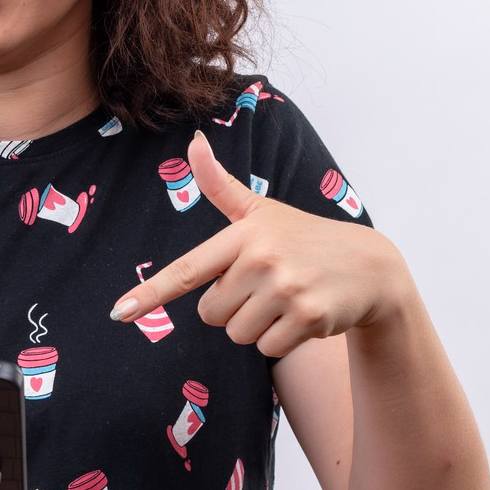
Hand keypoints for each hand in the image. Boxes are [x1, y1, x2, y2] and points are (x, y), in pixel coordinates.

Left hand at [108, 128, 405, 356]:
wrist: (370, 267)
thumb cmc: (304, 237)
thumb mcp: (261, 210)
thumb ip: (220, 185)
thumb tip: (193, 141)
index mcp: (243, 234)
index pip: (187, 270)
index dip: (150, 294)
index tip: (119, 313)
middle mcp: (262, 259)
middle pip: (210, 314)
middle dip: (233, 308)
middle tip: (266, 286)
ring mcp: (286, 289)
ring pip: (238, 334)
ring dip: (258, 326)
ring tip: (286, 299)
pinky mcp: (308, 318)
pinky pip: (268, 348)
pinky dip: (282, 340)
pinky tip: (303, 316)